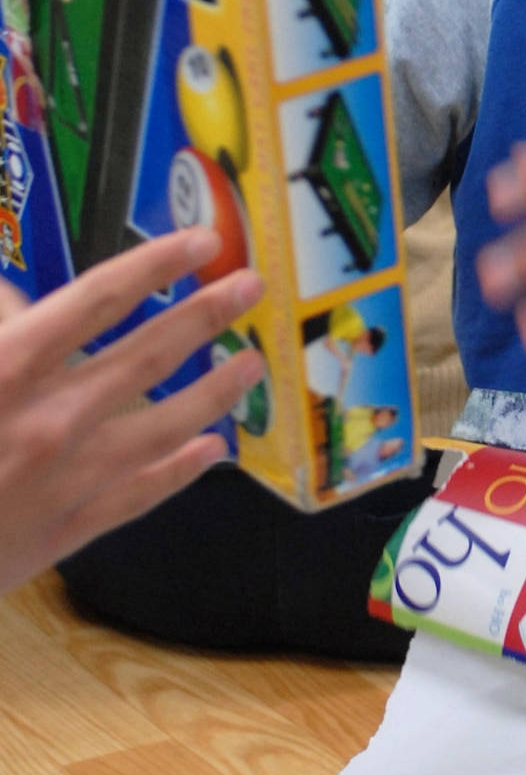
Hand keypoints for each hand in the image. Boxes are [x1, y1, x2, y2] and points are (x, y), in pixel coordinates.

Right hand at [0, 229, 265, 596]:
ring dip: (215, 391)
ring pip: (163, 426)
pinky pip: (139, 495)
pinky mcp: (66, 532)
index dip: (154, 265)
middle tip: (252, 287)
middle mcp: (49, 419)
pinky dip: (179, 470)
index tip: (199, 242)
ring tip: (253, 363)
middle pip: (148, 356)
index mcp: (8, 368)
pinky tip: (211, 450)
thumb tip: (17, 299)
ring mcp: (65, 479)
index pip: (98, 299)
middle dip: (206, 316)